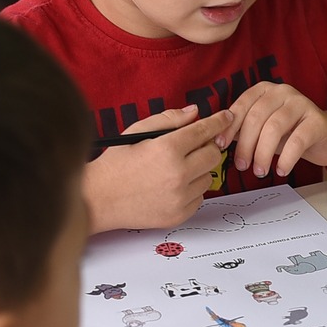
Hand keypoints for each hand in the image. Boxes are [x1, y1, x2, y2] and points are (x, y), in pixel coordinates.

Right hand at [82, 106, 233, 231]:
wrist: (99, 199)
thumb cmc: (116, 164)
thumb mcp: (136, 132)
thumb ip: (169, 119)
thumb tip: (194, 112)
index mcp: (166, 149)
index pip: (204, 131)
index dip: (218, 121)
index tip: (227, 116)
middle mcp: (177, 174)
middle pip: (213, 155)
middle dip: (207, 147)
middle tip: (193, 146)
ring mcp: (179, 197)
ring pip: (209, 177)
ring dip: (199, 170)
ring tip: (176, 169)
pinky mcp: (179, 214)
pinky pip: (200, 197)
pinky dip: (191, 190)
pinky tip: (171, 186)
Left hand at [224, 82, 326, 178]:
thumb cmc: (291, 134)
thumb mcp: (263, 129)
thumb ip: (243, 130)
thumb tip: (215, 141)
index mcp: (265, 90)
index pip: (242, 105)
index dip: (229, 127)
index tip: (221, 146)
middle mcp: (283, 91)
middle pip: (256, 117)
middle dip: (246, 144)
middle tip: (242, 166)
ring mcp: (302, 103)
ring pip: (274, 128)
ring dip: (263, 153)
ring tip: (260, 171)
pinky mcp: (317, 120)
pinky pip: (298, 139)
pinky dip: (287, 158)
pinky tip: (281, 170)